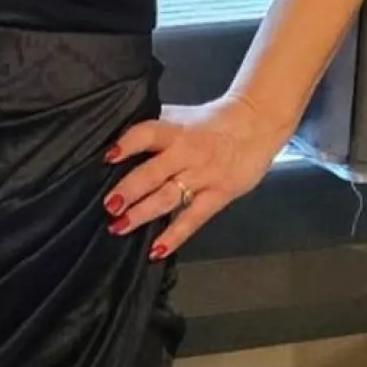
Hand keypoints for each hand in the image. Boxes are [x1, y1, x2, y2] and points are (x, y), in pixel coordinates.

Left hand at [100, 92, 285, 256]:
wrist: (258, 123)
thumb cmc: (213, 121)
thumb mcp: (182, 116)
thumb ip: (156, 129)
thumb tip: (117, 138)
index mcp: (175, 130)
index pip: (147, 134)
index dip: (127, 144)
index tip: (108, 157)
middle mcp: (187, 153)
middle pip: (153, 173)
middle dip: (128, 190)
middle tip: (109, 205)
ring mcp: (203, 176)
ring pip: (168, 197)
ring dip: (142, 213)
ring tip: (119, 226)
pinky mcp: (219, 195)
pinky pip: (193, 219)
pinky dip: (174, 236)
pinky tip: (156, 250)